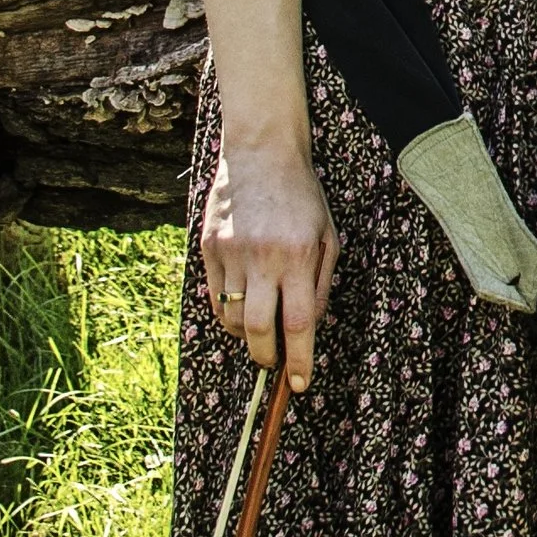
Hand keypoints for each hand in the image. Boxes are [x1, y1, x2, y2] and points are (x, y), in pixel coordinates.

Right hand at [200, 133, 338, 389]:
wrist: (262, 154)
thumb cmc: (302, 197)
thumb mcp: (328, 236)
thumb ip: (319, 284)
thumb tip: (307, 328)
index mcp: (300, 255)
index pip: (300, 323)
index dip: (300, 360)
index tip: (300, 383)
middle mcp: (264, 257)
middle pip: (258, 329)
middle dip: (266, 357)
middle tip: (274, 362)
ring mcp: (231, 253)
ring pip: (232, 318)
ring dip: (247, 336)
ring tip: (260, 330)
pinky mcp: (208, 248)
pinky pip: (215, 298)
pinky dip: (228, 313)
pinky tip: (242, 308)